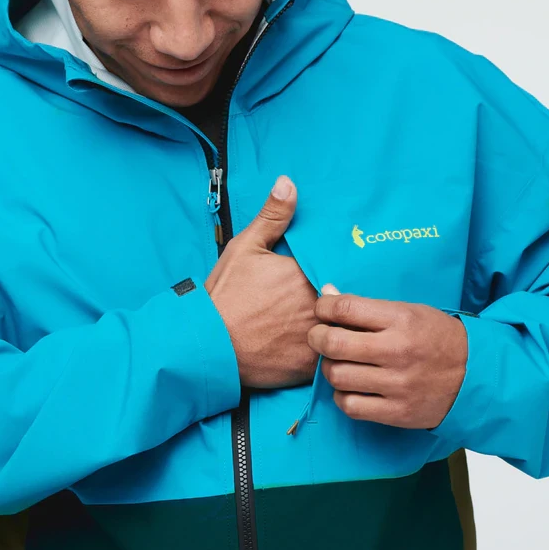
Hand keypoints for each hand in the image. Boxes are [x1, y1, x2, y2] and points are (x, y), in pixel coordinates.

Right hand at [206, 176, 319, 389]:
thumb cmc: (225, 294)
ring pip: (340, 330)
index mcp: (306, 274)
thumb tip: (289, 183)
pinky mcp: (309, 366)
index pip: (334, 266)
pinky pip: (330, 357)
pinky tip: (312, 346)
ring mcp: (316, 338)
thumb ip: (272, 217)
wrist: (207, 344)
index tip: (322, 274)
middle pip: (340, 299)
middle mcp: (317, 306)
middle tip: (319, 301)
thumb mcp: (244, 248)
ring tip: (325, 325)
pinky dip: (325, 352)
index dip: (329, 270)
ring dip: (336, 326)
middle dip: (336, 297)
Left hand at [308, 286, 467, 428]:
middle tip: (319, 336)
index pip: (345, 308)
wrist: (477, 377)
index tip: (322, 311)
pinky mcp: (397, 412)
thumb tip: (326, 292)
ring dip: (328, 367)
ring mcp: (397, 385)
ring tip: (336, 361)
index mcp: (400, 319)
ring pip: (337, 376)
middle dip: (317, 337)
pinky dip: (341, 396)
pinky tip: (349, 387)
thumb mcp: (407, 311)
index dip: (323, 307)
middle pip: (334, 343)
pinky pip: (350, 406)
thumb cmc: (436, 337)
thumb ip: (365, 306)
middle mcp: (397, 351)